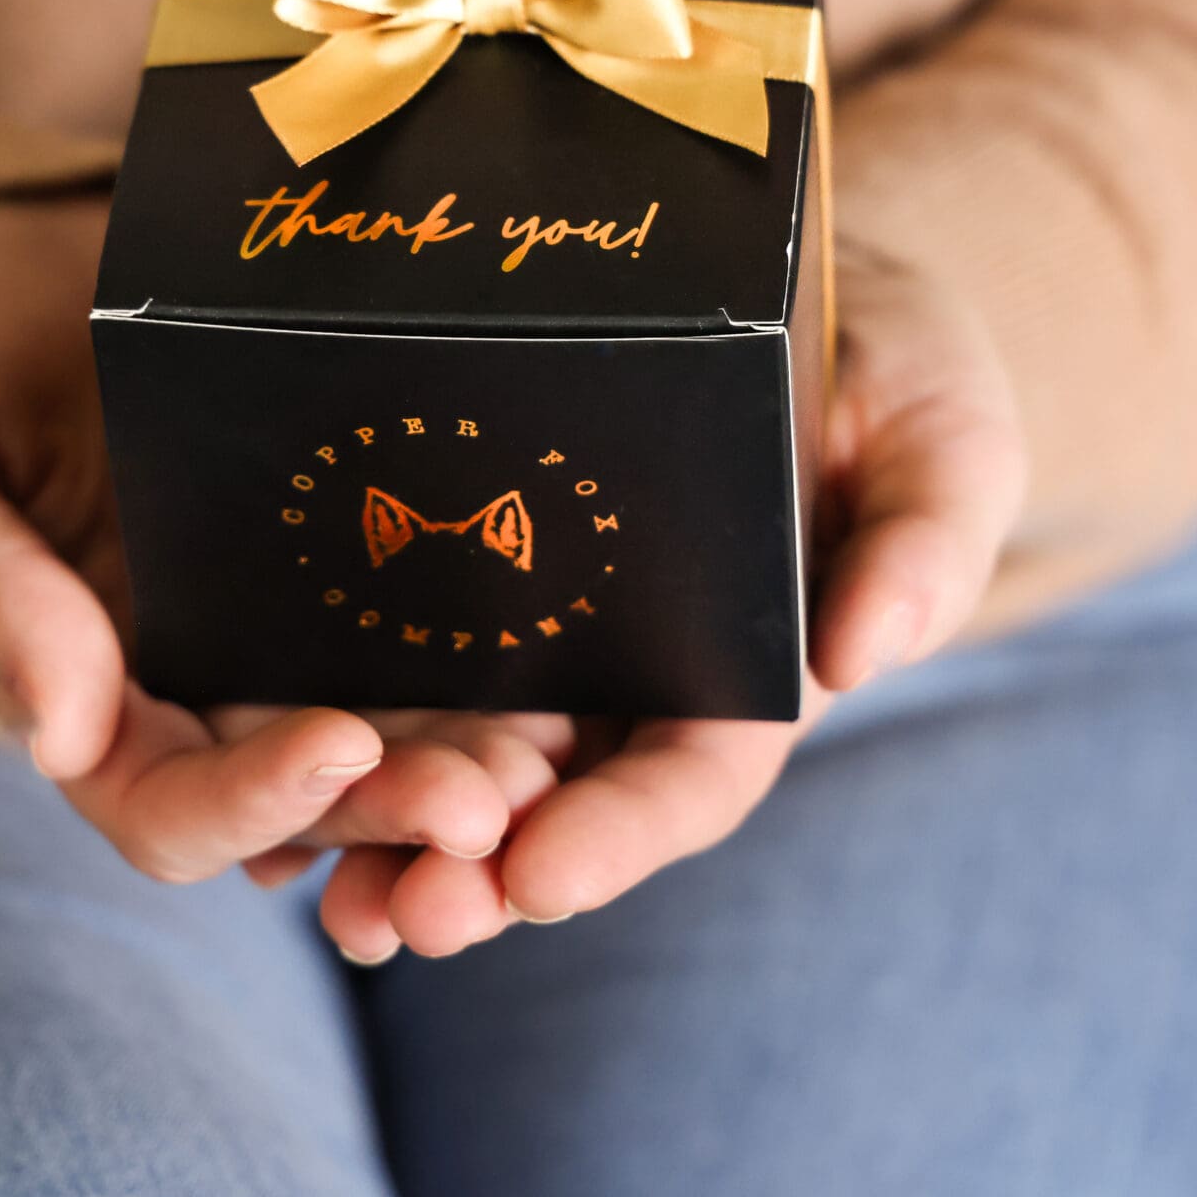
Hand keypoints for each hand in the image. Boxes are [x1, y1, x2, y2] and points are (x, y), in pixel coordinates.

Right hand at [0, 198, 538, 886]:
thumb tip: (60, 739)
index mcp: (79, 699)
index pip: (170, 805)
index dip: (253, 804)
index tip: (335, 752)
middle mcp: (190, 677)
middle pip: (309, 784)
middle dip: (401, 801)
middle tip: (499, 796)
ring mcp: (267, 604)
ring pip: (385, 705)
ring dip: (467, 740)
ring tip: (556, 738)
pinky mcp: (330, 517)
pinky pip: (415, 588)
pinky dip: (484, 623)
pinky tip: (560, 610)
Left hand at [306, 244, 1026, 958]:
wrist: (774, 276)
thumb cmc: (883, 364)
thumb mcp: (942, 433)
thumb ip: (927, 538)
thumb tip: (865, 653)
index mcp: (742, 678)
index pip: (687, 780)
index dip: (619, 836)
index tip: (542, 876)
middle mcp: (625, 684)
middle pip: (548, 804)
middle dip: (475, 875)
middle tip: (397, 920)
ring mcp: (529, 643)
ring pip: (451, 763)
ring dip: (385, 840)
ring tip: (321, 898)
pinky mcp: (445, 583)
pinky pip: (380, 670)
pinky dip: (324, 741)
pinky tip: (254, 787)